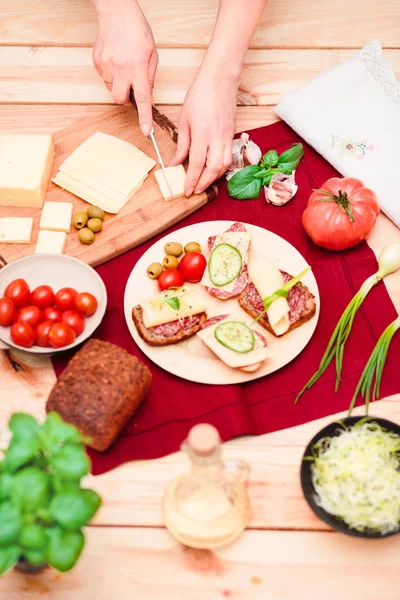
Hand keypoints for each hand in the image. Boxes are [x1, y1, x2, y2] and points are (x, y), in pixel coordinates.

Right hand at [91, 0, 157, 134]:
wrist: (116, 11)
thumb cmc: (137, 30)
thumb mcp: (152, 54)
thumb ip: (149, 77)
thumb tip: (147, 97)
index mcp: (138, 68)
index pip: (142, 99)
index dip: (144, 117)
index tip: (145, 131)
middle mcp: (121, 69)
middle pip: (120, 99)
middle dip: (125, 98)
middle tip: (130, 85)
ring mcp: (107, 66)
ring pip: (112, 88)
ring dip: (118, 82)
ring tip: (123, 63)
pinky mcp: (97, 62)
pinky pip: (104, 77)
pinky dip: (111, 72)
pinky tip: (115, 58)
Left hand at [170, 68, 236, 195]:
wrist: (220, 80)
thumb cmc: (200, 95)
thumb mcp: (184, 119)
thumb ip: (182, 144)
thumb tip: (176, 162)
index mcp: (202, 133)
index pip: (197, 163)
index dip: (192, 180)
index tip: (186, 190)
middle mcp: (217, 137)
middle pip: (214, 169)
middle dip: (204, 183)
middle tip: (195, 191)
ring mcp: (227, 136)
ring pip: (225, 165)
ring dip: (214, 178)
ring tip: (203, 182)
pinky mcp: (233, 134)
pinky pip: (229, 157)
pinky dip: (221, 167)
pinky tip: (213, 170)